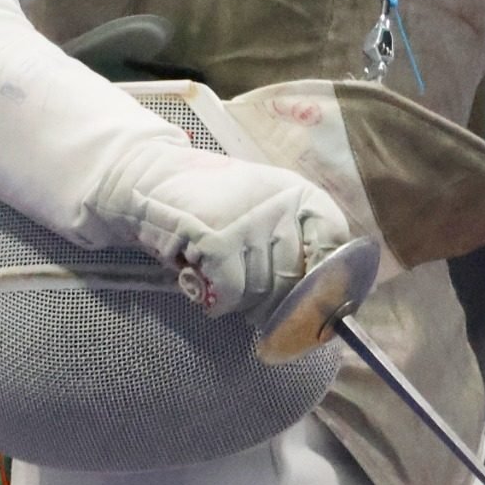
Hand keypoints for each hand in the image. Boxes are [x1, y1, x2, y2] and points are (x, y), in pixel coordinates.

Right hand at [93, 152, 353, 317]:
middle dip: (275, 301)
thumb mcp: (265, 210)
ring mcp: (249, 223)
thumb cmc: (214, 204)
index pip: (333, 246)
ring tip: (220, 272)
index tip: (314, 300)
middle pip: (297, 282)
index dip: (326, 281)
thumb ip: (294, 246)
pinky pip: (230, 295)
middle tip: (249, 292)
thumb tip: (321, 304)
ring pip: (263, 294)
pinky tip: (200, 276)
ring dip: (240, 300)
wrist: (151, 179)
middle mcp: (281, 205)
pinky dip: (215, 299)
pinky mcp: (216, 240)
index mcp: (300, 194)